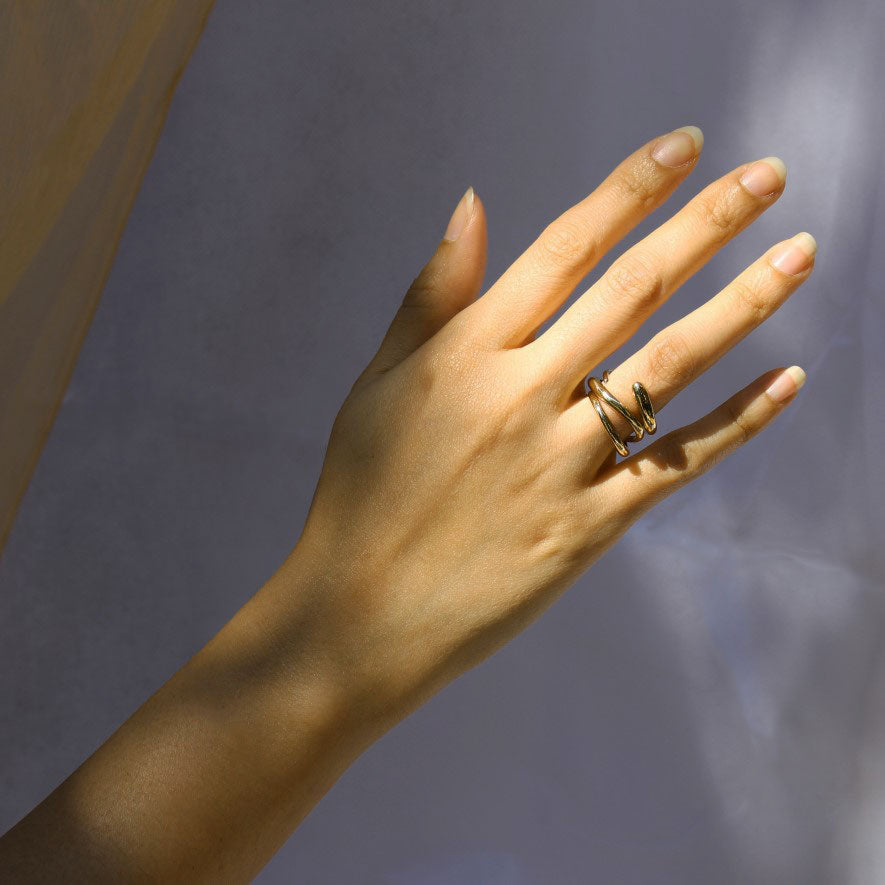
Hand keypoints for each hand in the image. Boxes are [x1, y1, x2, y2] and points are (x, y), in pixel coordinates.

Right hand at [284, 125, 813, 728]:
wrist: (362, 612)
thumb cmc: (362, 492)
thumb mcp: (376, 384)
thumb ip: (431, 295)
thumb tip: (471, 202)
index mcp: (465, 354)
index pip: (565, 247)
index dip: (630, 189)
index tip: (685, 145)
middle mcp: (521, 397)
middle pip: (632, 289)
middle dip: (708, 223)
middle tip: (770, 174)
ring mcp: (560, 465)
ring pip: (670, 366)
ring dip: (744, 303)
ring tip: (803, 252)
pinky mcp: (587, 528)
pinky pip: (675, 465)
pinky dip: (738, 423)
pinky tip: (789, 380)